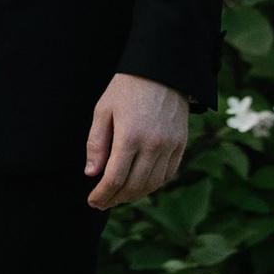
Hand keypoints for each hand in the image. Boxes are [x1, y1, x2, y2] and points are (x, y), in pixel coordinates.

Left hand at [84, 71, 190, 210]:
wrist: (162, 71)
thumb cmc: (127, 88)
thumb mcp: (103, 110)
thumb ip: (97, 143)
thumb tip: (92, 174)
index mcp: (130, 136)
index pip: (114, 178)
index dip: (102, 194)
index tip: (93, 201)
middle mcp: (153, 145)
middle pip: (134, 186)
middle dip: (116, 199)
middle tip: (103, 203)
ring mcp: (170, 146)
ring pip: (152, 184)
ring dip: (134, 195)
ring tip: (119, 196)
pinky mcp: (181, 144)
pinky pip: (167, 174)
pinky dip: (153, 184)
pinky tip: (140, 185)